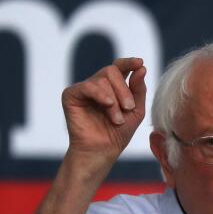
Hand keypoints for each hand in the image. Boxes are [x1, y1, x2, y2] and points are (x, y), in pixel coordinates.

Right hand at [61, 57, 147, 177]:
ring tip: (117, 119)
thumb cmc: (119, 133)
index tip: (140, 62)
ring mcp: (84, 89)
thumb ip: (138, 89)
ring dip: (114, 101)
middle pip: (112, 70)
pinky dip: (100, 95)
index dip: (129, 62)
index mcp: (113, 86)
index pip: (120, 66)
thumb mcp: (136, 110)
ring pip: (101, 79)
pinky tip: (107, 105)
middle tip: (129, 108)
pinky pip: (87, 86)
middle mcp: (97, 84)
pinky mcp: (71, 95)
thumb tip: (141, 67)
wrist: (103, 151)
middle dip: (123, 90)